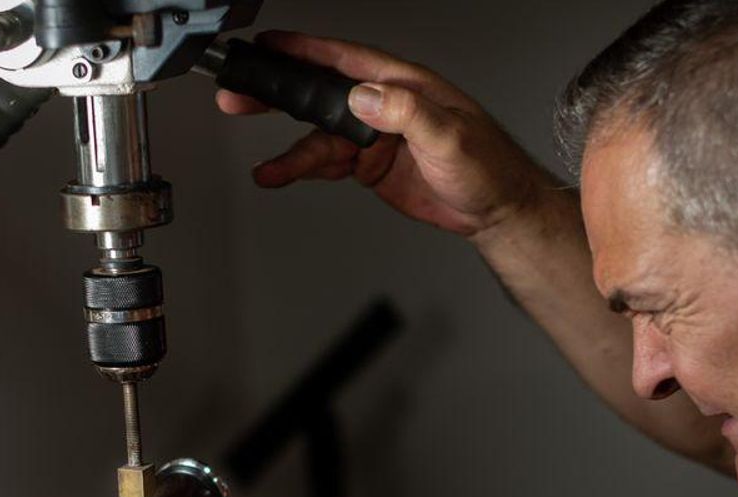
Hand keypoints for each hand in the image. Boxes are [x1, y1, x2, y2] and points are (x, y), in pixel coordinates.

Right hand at [219, 31, 558, 239]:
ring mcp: (375, 136)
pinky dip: (300, 168)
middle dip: (279, 94)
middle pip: (321, 94)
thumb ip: (407, 113)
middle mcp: (384, 105)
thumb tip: (365, 95)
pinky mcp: (370, 164)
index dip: (306, 50)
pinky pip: (327, 162)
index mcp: (403, 85)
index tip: (270, 44)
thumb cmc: (489, 167)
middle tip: (240, 94)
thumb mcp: (450, 136)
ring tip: (268, 168)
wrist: (497, 211)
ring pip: (319, 136)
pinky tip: (277, 173)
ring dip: (291, 150)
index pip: (345, 59)